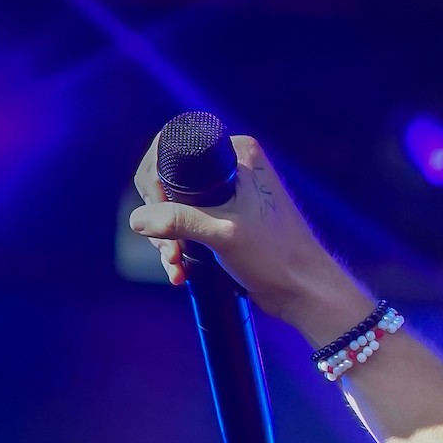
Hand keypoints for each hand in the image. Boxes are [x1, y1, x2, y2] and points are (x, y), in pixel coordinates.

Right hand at [128, 131, 367, 336]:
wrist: (305, 291)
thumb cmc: (277, 257)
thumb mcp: (223, 234)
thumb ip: (179, 222)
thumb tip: (137, 219)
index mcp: (237, 154)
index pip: (171, 151)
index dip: (155, 183)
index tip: (159, 215)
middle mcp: (232, 167)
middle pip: (167, 182)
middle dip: (160, 219)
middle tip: (169, 249)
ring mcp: (228, 194)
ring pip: (173, 207)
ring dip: (166, 239)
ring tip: (175, 265)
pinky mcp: (225, 220)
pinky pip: (187, 226)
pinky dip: (177, 247)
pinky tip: (178, 271)